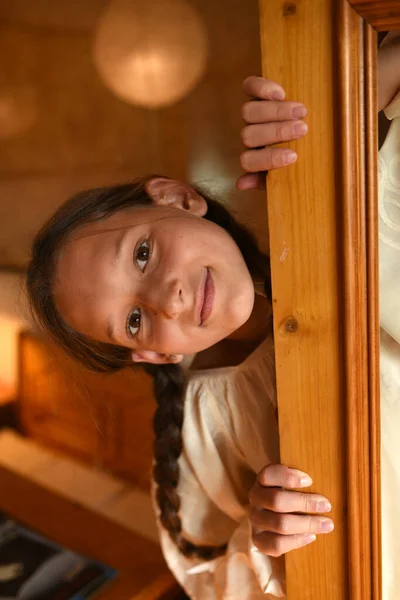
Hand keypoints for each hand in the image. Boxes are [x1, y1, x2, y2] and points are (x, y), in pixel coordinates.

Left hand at [237, 76, 307, 190]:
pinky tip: (281, 93)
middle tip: (302, 130)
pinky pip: (249, 87)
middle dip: (277, 132)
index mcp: (252, 157)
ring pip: (249, 112)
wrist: (292, 125)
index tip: (293, 156)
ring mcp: (249, 113)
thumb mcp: (278, 172)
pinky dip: (263, 88)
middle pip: (249, 135)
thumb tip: (241, 183)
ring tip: (301, 112)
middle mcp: (248, 135)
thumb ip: (263, 180)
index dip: (268, 159)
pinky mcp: (253, 91)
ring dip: (276, 111)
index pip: (249, 161)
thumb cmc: (287, 154)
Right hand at [249, 464, 333, 556]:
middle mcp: (255, 499)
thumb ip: (301, 481)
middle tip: (326, 505)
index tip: (309, 481)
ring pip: (280, 524)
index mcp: (262, 481)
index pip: (269, 475)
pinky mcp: (258, 540)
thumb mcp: (289, 482)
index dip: (288, 477)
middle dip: (305, 503)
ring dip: (307, 524)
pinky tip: (311, 536)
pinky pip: (277, 544)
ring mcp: (255, 520)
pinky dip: (296, 541)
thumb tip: (320, 483)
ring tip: (326, 524)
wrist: (270, 515)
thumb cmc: (288, 494)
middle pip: (277, 501)